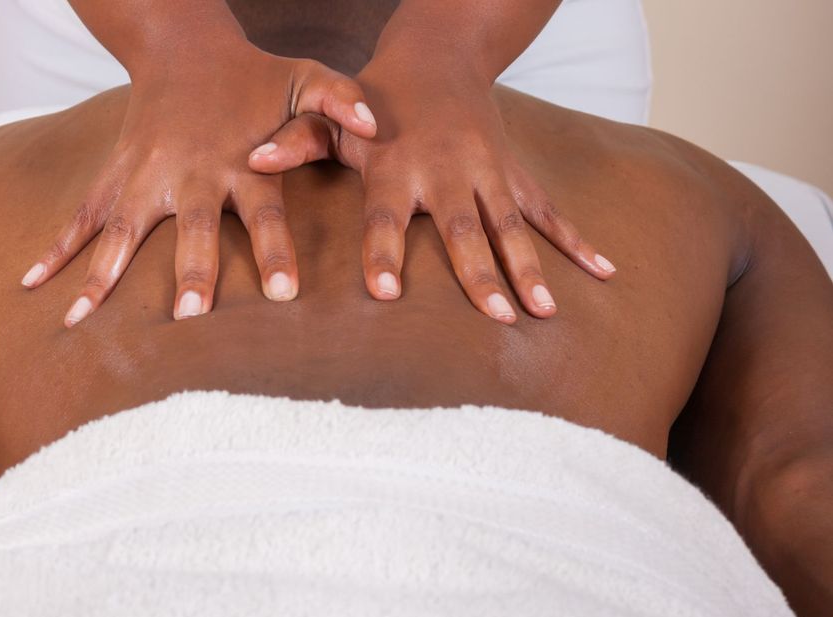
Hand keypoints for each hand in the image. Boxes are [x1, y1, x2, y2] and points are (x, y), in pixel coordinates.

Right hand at [21, 40, 376, 324]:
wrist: (183, 44)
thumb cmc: (253, 75)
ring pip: (123, 231)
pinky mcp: (116, 174)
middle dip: (192, 270)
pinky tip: (33, 285)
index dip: (275, 250)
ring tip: (77, 321)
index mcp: (240, 160)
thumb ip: (341, 102)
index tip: (284, 294)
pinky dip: (57, 249)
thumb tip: (378, 127)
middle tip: (191, 315)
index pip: (264, 211)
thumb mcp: (305, 78)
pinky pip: (83, 216)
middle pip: (192, 228)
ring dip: (103, 275)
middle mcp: (190, 172)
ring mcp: (145, 175)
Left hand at [249, 54, 615, 322]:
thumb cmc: (377, 102)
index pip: (385, 217)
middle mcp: (446, 173)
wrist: (439, 57)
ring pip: (511, 226)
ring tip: (544, 312)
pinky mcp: (514, 174)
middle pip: (462, 230)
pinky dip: (577, 242)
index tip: (384, 292)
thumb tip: (251, 161)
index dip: (383, 252)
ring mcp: (487, 173)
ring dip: (530, 269)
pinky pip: (548, 211)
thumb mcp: (333, 119)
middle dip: (479, 274)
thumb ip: (297, 142)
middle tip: (495, 318)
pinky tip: (605, 274)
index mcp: (396, 167)